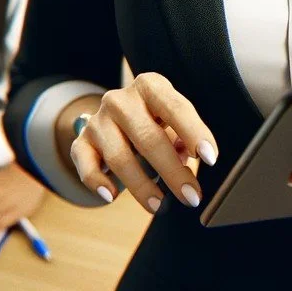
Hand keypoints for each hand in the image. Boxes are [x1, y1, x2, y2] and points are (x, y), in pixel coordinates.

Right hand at [70, 72, 217, 214]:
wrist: (113, 116)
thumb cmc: (153, 119)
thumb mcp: (170, 119)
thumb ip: (181, 137)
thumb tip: (186, 158)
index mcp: (150, 86)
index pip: (176, 108)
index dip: (194, 132)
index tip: (210, 158)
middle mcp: (121, 100)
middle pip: (148, 138)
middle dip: (173, 171)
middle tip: (191, 196)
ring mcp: (98, 121)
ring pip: (119, 157)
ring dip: (141, 186)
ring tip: (159, 205)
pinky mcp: (81, 142)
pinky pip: (86, 166)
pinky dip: (98, 183)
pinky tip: (112, 196)